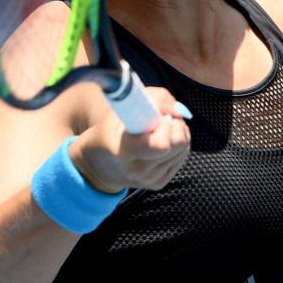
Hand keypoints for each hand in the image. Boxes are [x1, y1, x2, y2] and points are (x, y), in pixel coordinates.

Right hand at [71, 87, 190, 191]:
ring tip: (159, 128)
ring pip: (183, 150)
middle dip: (176, 125)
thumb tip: (179, 110)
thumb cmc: (109, 130)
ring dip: (178, 132)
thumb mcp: (121, 108)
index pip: (161, 144)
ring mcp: (149, 179)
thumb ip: (153, 99)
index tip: (158, 116)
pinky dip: (178, 144)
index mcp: (124, 151)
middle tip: (163, 118)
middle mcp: (137, 170)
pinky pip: (181, 157)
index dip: (166, 126)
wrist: (99, 163)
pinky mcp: (159, 183)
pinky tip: (162, 139)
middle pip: (178, 145)